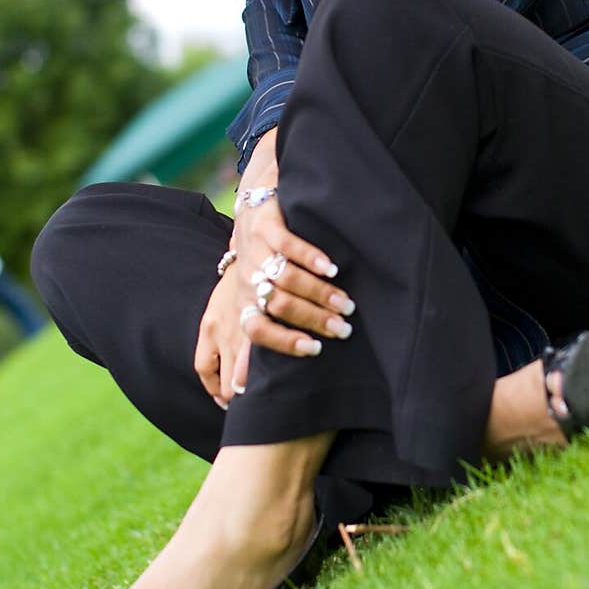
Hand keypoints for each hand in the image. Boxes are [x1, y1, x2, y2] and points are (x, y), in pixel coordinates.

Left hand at [194, 196, 354, 407]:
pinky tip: (332, 268)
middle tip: (343, 327)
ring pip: (286, 278)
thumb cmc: (260, 258)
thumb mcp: (255, 292)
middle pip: (279, 305)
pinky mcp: (265, 225)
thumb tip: (248, 384)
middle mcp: (246, 278)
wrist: (253, 203)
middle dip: (313, 319)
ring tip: (345, 303)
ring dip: (319, 293)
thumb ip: (262, 328)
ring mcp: (254, 251)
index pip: (256, 329)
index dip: (283, 342)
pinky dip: (312, 258)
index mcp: (243, 299)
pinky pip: (288, 245)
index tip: (314, 350)